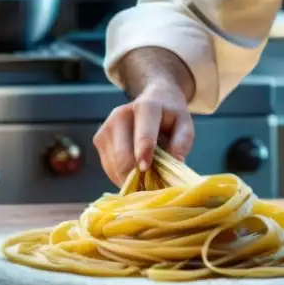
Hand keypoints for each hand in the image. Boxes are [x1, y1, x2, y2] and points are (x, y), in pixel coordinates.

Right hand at [93, 47, 195, 186]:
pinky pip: (108, 167)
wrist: (154, 98)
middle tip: (151, 186)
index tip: (146, 169)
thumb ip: (182, 141)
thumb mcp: (184, 123)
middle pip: (123, 153)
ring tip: (145, 178)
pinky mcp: (99, 139)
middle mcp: (121, 115)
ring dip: (129, 177)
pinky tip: (134, 173)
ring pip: (113, 164)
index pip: (143, 133)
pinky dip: (121, 176)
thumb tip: (175, 161)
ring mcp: (107, 126)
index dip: (144, 152)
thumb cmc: (170, 115)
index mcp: (146, 107)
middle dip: (136, 174)